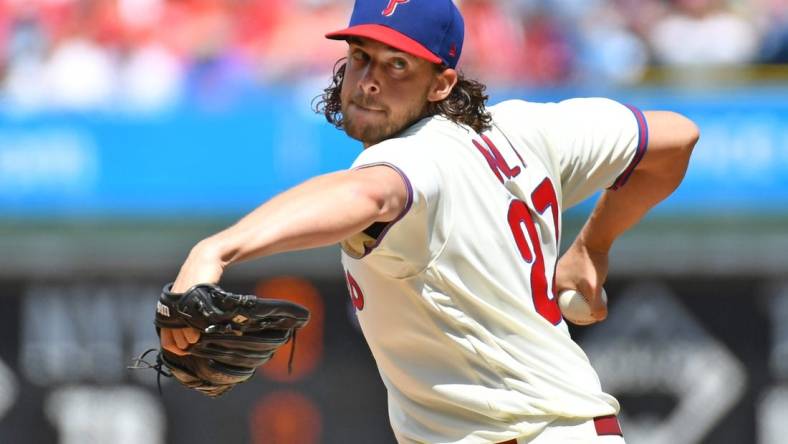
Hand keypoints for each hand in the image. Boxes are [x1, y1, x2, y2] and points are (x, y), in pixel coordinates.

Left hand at [162, 240, 223, 354]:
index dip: (177, 350)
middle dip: (187, 345)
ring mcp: (178, 305)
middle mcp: (169, 310)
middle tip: (198, 343)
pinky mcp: (189, 299)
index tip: (188, 351)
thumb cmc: (198, 283)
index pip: (166, 341)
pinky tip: (203, 326)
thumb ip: (186, 316)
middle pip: (176, 339)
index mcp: (166, 312)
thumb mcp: (188, 301)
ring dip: (193, 338)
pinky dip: (198, 328)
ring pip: (183, 332)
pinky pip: (193, 321)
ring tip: (201, 335)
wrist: (204, 262)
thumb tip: (190, 339)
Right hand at [555, 238, 608, 322]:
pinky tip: (595, 292)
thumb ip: (596, 304)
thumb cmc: (590, 263)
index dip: (571, 317)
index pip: (559, 308)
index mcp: (553, 285)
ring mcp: (560, 272)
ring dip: (579, 299)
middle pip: (564, 300)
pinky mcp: (569, 268)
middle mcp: (553, 279)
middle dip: (575, 310)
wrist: (593, 239)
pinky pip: (574, 284)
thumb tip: (599, 318)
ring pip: (570, 292)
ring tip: (594, 306)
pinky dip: (582, 290)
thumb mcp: (593, 287)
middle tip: (590, 316)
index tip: (585, 321)